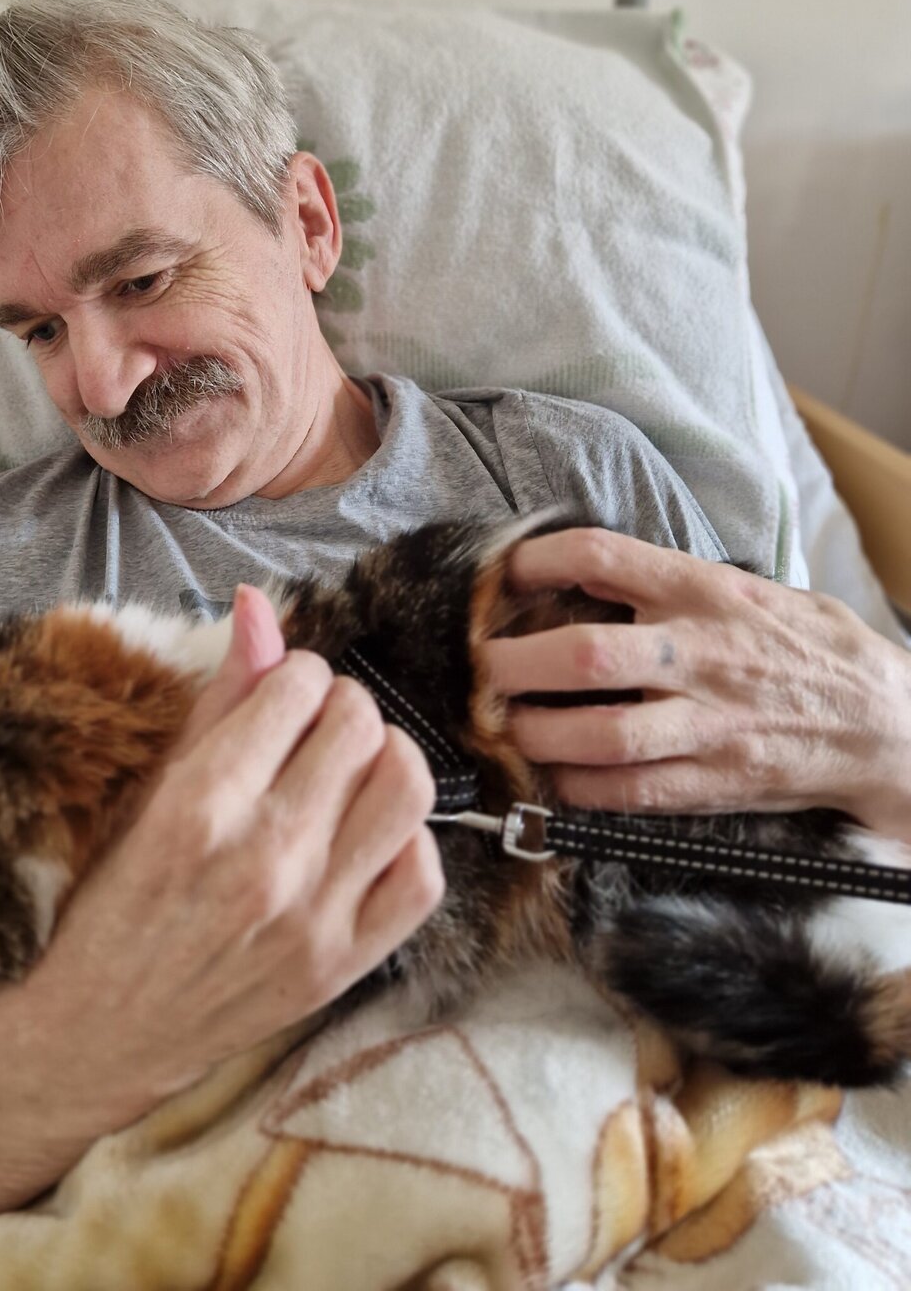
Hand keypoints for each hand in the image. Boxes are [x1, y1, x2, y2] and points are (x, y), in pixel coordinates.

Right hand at [31, 585, 442, 1114]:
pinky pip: (423, 875)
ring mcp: (312, 917)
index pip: (300, 685)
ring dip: (385, 760)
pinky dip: (405, 844)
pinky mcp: (343, 965)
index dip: (295, 675)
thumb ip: (220, 697)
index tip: (280, 698)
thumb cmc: (115, 899)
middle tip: (314, 732)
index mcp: (202, 803)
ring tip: (350, 774)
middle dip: (340, 708)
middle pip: (361, 725)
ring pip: (407, 786)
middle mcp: (265, 857)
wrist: (99, 1033)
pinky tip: (364, 841)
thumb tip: (261, 605)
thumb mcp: (151, 788)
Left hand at [477, 528, 910, 839]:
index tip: (502, 575)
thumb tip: (584, 572)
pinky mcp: (719, 782)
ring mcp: (711, 723)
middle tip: (481, 666)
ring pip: (604, 734)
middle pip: (588, 654)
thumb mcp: (745, 588)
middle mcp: (702, 653)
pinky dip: (580, 789)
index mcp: (704, 591)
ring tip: (505, 726)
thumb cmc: (807, 645)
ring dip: (538, 733)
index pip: (603, 557)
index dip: (536, 562)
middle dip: (516, 663)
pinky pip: (633, 793)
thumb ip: (670, 581)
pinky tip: (551, 777)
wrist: (888, 720)